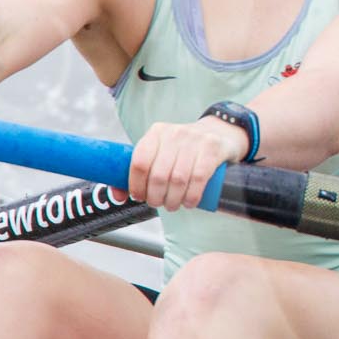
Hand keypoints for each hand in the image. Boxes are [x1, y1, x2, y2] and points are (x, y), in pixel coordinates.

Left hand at [129, 117, 248, 210]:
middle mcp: (174, 134)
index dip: (136, 185)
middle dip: (156, 197)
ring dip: (174, 200)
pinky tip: (190, 202)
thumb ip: (140, 171)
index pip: (139, 162)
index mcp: (156, 133)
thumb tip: (119, 195)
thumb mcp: (161, 151)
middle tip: (159, 203)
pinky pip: (199, 178)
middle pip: (158, 175)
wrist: (219, 133)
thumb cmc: (184, 149)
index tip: (139, 196)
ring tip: (173, 205)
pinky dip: (192, 196)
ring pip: (178, 179)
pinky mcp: (212, 149)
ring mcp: (195, 140)